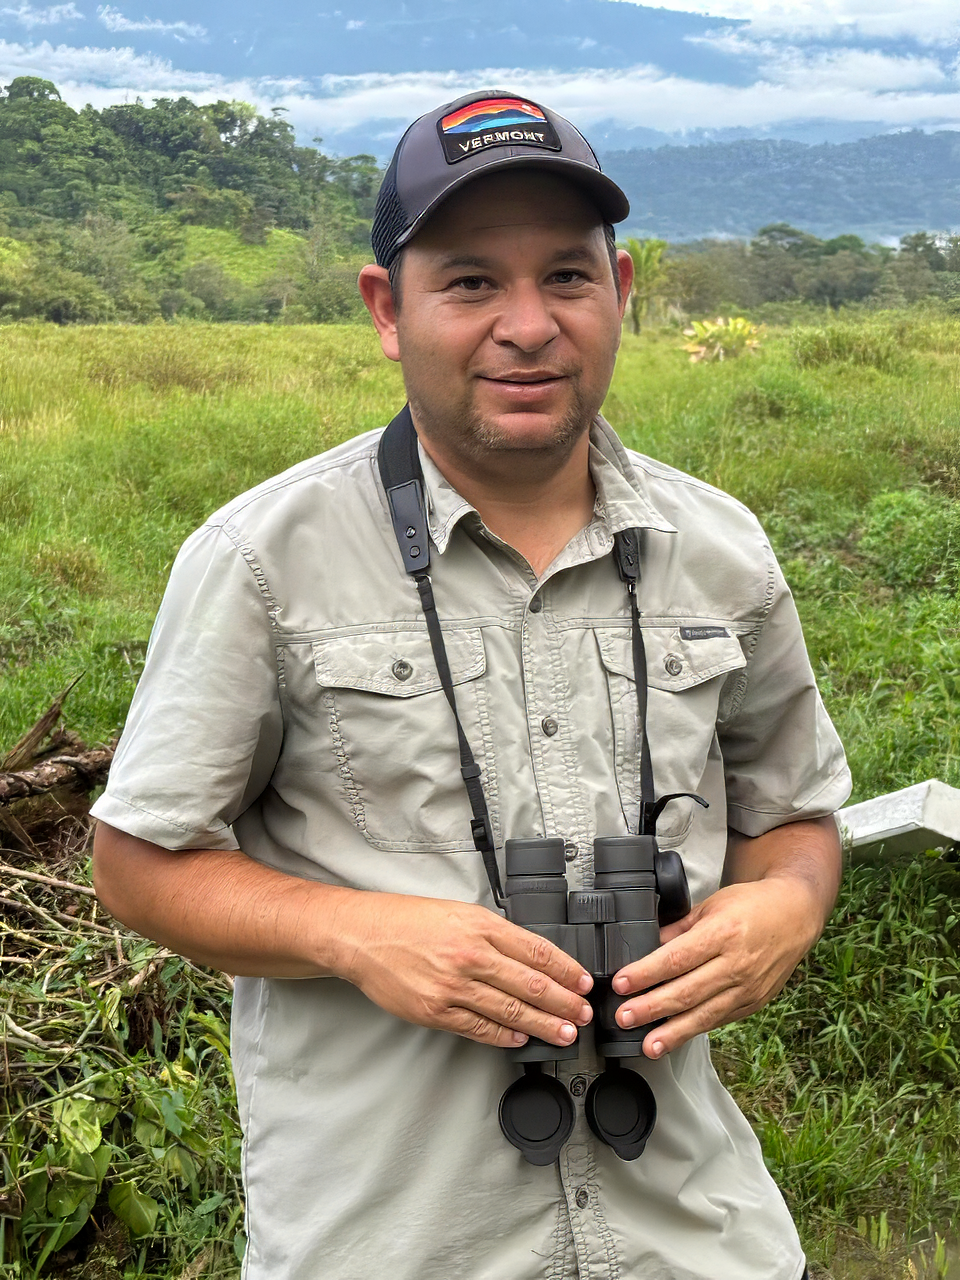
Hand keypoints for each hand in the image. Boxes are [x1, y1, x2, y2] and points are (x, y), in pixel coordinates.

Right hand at [331, 891, 593, 1049]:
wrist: (362, 936)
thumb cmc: (407, 920)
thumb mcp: (459, 913)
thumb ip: (494, 934)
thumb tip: (530, 957)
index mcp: (480, 926)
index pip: (536, 950)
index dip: (566, 969)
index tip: (583, 981)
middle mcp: (469, 956)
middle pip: (530, 984)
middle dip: (564, 1002)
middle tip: (584, 1012)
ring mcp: (452, 987)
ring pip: (510, 1011)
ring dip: (543, 1024)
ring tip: (564, 1032)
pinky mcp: (435, 1011)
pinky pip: (479, 1028)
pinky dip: (504, 1035)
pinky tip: (521, 1038)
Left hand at [610, 877, 824, 1057]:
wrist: (795, 915)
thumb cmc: (752, 905)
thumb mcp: (711, 905)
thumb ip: (678, 928)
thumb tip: (646, 946)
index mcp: (722, 932)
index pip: (676, 958)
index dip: (646, 973)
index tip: (622, 983)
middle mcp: (736, 964)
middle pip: (686, 991)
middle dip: (651, 1007)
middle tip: (624, 1017)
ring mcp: (747, 988)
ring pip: (703, 1015)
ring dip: (672, 1032)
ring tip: (647, 1045)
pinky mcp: (753, 1003)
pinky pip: (718, 1020)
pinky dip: (694, 1030)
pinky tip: (674, 1038)